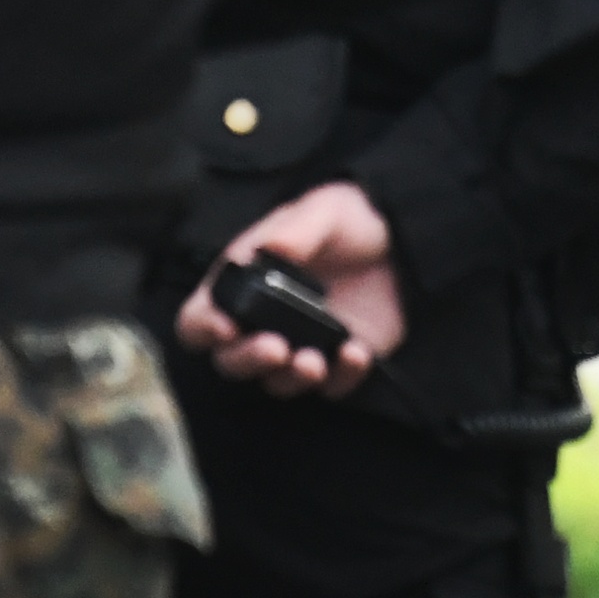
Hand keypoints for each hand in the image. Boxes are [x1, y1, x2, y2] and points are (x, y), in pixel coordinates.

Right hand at [176, 182, 406, 397]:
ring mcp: (299, 346)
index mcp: (243, 285)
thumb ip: (295, 230)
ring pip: (277, 383)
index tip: (224, 326)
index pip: (199, 318)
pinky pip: (333, 387)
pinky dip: (342, 377)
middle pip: (231, 361)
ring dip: (291, 378)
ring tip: (313, 361)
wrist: (400, 239)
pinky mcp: (338, 363)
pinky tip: (356, 352)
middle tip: (274, 348)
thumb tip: (269, 248)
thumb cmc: (347, 220)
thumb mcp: (323, 210)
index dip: (202, 327)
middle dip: (247, 360)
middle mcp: (263, 324)